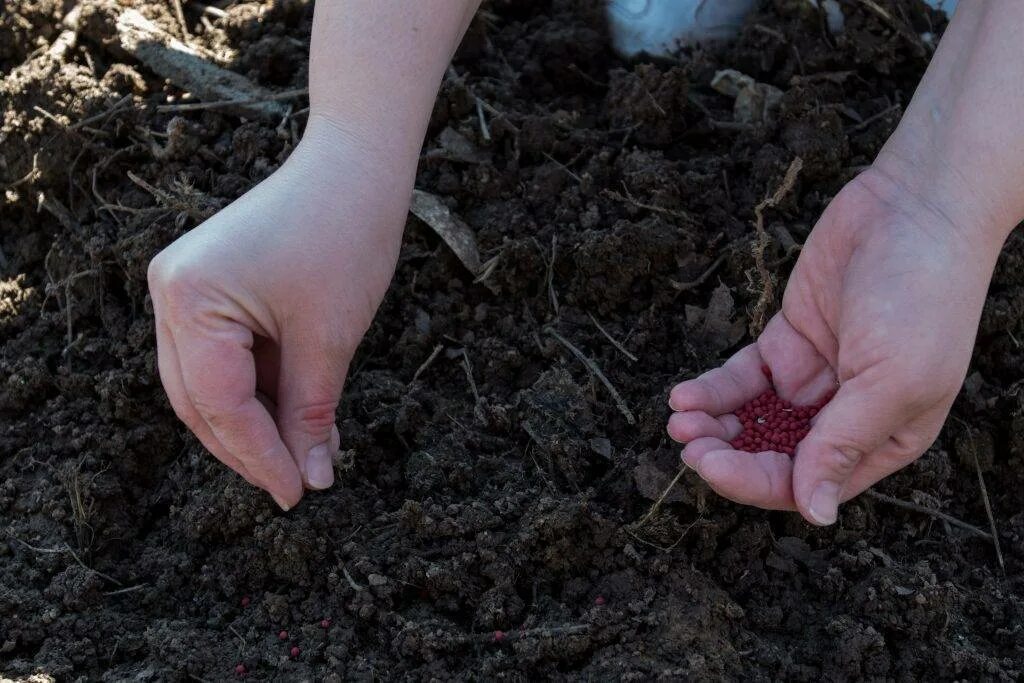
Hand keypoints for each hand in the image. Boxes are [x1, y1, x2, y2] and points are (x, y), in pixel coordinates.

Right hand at [148, 117, 411, 509]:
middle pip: (200, 400)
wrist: (355, 168)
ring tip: (304, 455)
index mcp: (189, 296)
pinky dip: (258, 390)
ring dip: (254, 423)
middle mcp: (170, 292)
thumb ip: (311, 413)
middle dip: (249, 447)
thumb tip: (310, 480)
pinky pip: (224, 358)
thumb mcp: (329, 338)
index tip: (295, 494)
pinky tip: (297, 417)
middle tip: (295, 485)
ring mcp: (183, 287)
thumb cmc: (347, 236)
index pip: (218, 403)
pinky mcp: (206, 287)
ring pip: (208, 385)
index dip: (259, 456)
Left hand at [667, 167, 1001, 524]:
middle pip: (773, 457)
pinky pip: (741, 379)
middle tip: (688, 445)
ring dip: (713, 427)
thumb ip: (844, 445)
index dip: (755, 482)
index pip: (808, 482)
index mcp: (883, 440)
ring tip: (680, 420)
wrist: (913, 208)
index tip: (711, 467)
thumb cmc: (922, 297)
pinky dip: (712, 390)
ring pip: (751, 421)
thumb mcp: (893, 382)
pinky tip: (684, 395)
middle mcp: (845, 416)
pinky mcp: (785, 342)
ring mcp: (812, 379)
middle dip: (727, 456)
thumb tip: (816, 514)